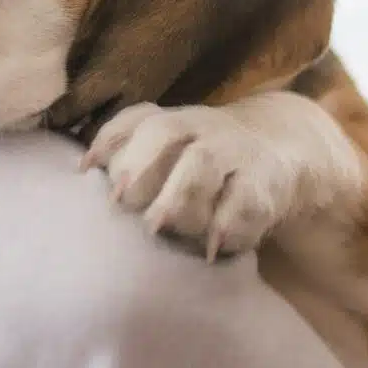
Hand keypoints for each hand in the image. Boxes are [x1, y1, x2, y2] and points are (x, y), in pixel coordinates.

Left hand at [83, 96, 357, 258]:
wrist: (285, 157)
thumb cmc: (206, 168)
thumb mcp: (174, 156)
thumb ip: (132, 162)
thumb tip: (82, 175)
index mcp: (175, 123)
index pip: (138, 119)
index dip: (110, 141)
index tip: (85, 169)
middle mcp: (203, 131)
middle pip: (166, 131)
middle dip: (139, 164)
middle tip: (119, 201)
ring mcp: (235, 154)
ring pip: (203, 162)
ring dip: (177, 194)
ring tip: (157, 226)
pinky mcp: (264, 185)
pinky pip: (246, 200)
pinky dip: (228, 224)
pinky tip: (212, 248)